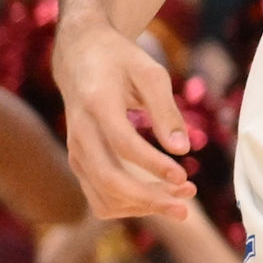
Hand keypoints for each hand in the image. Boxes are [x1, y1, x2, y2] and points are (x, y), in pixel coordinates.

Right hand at [53, 13, 193, 218]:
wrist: (80, 56)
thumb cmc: (121, 62)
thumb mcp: (150, 73)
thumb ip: (166, 110)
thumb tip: (183, 149)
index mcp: (96, 104)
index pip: (122, 144)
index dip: (153, 164)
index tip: (184, 177)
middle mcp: (79, 133)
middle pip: (108, 179)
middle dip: (149, 198)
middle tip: (187, 204)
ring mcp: (75, 151)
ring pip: (103, 196)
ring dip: (143, 205)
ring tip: (181, 198)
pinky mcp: (80, 162)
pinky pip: (100, 197)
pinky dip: (130, 205)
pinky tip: (160, 196)